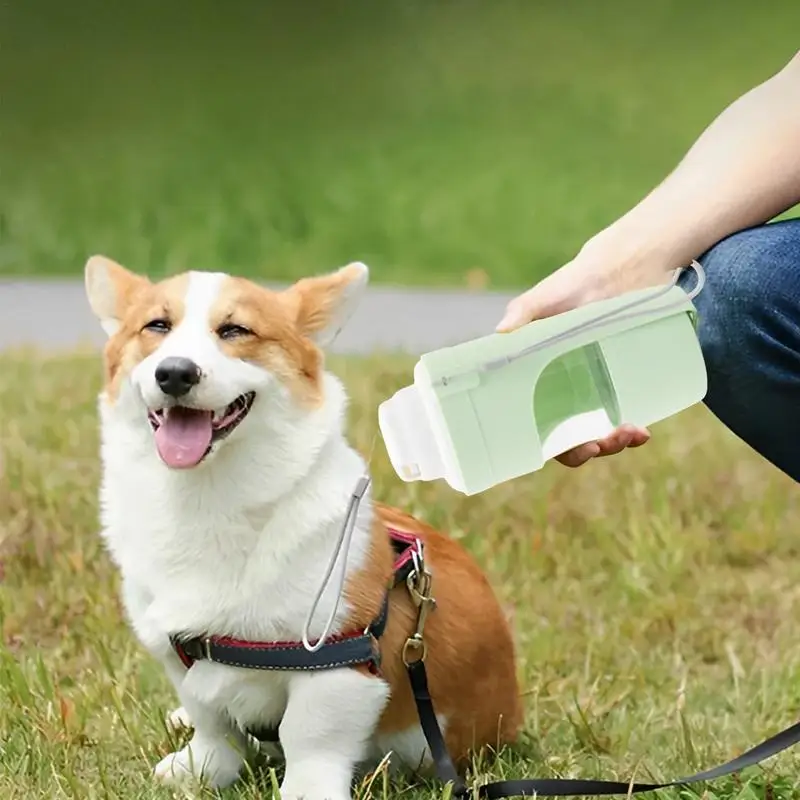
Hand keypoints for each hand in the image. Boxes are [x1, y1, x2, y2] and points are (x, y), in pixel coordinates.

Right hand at [496, 244, 665, 466]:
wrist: (627, 265)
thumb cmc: (577, 281)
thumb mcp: (548, 296)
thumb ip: (524, 311)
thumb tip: (501, 332)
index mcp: (537, 377)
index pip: (537, 424)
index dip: (551, 446)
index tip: (569, 448)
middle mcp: (563, 389)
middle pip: (569, 438)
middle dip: (587, 448)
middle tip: (603, 443)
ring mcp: (594, 389)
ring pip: (598, 433)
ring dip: (614, 443)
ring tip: (633, 433)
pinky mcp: (621, 383)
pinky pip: (623, 418)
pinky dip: (632, 431)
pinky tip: (643, 430)